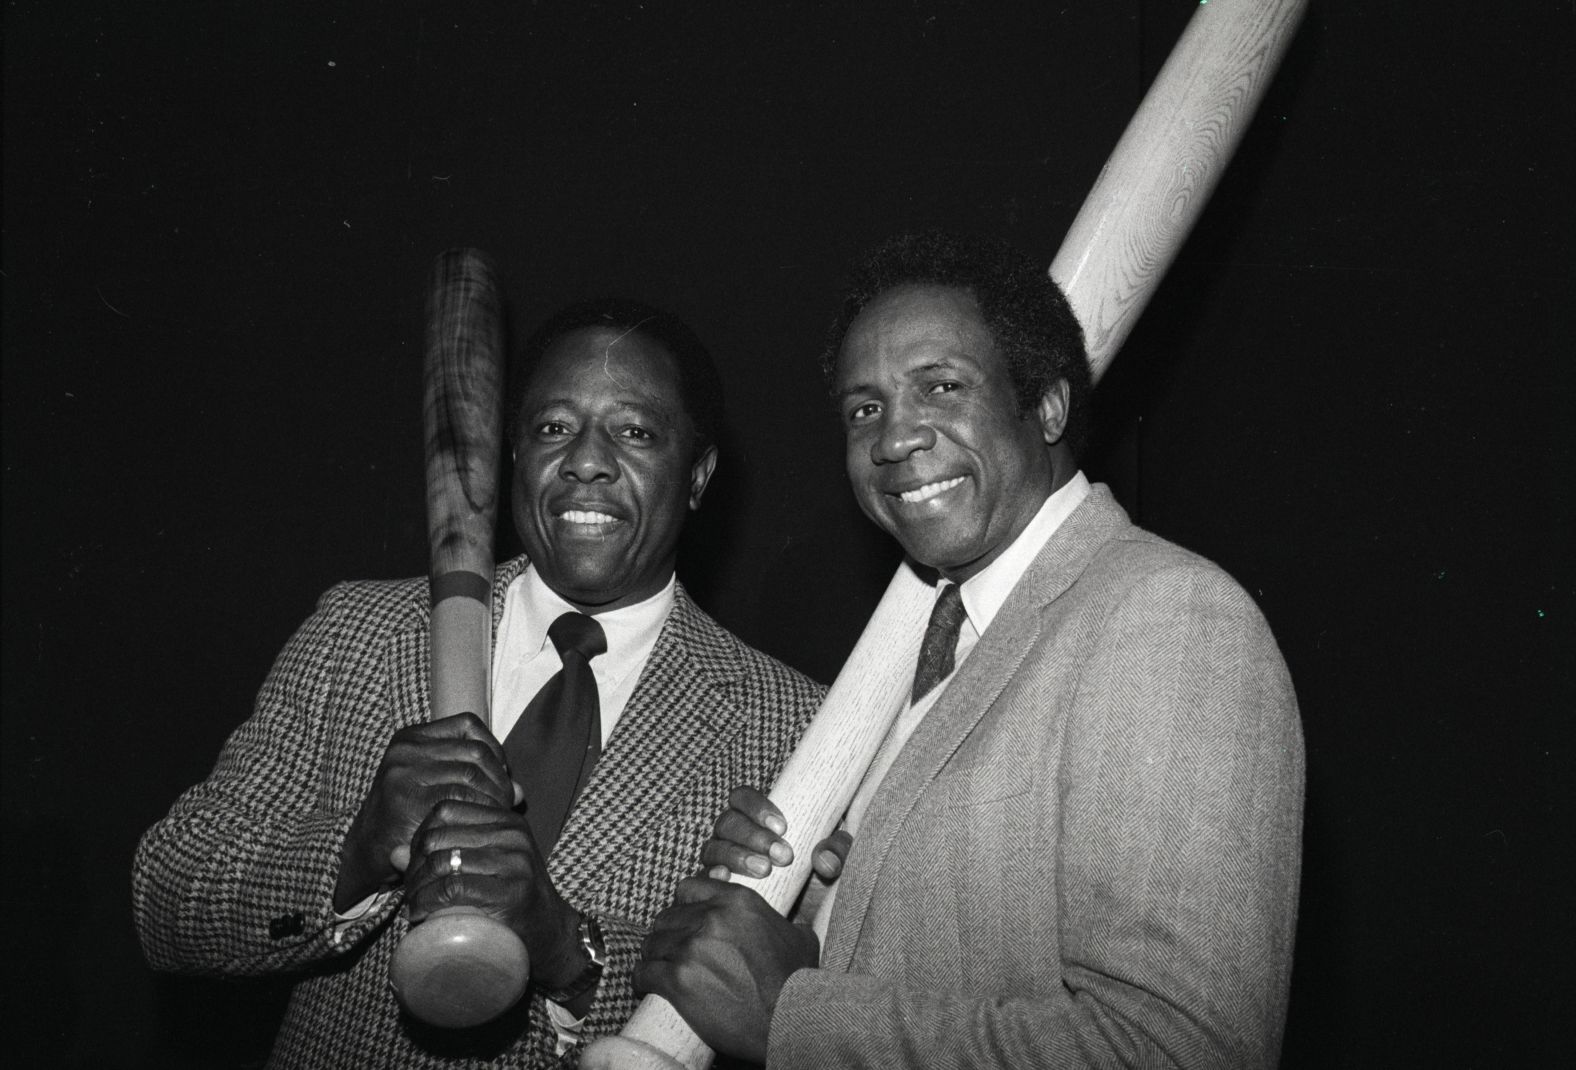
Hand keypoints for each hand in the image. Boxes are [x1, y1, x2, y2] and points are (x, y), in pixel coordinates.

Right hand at [334, 713, 522, 910]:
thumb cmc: (409, 818)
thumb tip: (521, 791)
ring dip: (493, 796)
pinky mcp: (404, 798)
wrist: (368, 851)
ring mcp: (402, 771)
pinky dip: (477, 809)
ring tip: (498, 815)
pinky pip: (457, 797)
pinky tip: (481, 824)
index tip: (503, 776)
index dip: (494, 749)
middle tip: (507, 803)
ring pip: (470, 773)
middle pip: (475, 750)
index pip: (469, 725)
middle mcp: (405, 748)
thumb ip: (477, 780)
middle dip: (499, 778)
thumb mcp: (438, 787)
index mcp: (413, 737)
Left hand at [401, 799, 585, 990]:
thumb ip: (447, 853)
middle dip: (413, 865)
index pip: (446, 810)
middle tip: (409, 890)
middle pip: (438, 836)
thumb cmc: (512, 899)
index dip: (419, 835)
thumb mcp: (485, 866)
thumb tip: (394, 853)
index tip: (413, 865)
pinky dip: (427, 900)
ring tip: (412, 904)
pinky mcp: (512, 891)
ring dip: (415, 887)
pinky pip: (454, 887)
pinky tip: (418, 912)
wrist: (551, 933)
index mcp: (505, 820)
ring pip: (442, 861)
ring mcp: (515, 862)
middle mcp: (512, 834)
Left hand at [636, 876, 818, 1062]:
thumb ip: (785, 923)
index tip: (686, 918)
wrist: (788, 1020)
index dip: (685, 904)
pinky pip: (644, 973)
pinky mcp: (677, 981)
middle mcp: (710, 918)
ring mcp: (690, 949)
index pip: (689, 887)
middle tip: (673, 949)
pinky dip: (643, 979)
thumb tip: (788, 925)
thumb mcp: (799, 938)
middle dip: (668, 933)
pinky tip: (648, 984)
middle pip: (667, 916)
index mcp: (737, 901)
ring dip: (654, 955)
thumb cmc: (798, 982)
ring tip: (660, 967)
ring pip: (652, 943)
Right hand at [699, 786, 851, 883]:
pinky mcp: (715, 888)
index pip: (741, 798)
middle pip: (727, 822)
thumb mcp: (835, 861)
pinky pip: (703, 878)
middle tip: (783, 856)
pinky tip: (725, 880)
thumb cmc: (816, 879)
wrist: (806, 919)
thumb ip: (838, 851)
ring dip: (737, 856)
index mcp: (756, 820)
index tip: (783, 826)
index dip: (756, 806)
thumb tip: (825, 860)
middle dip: (754, 836)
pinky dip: (712, 876)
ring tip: (764, 871)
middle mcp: (733, 836)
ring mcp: (721, 861)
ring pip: (714, 848)